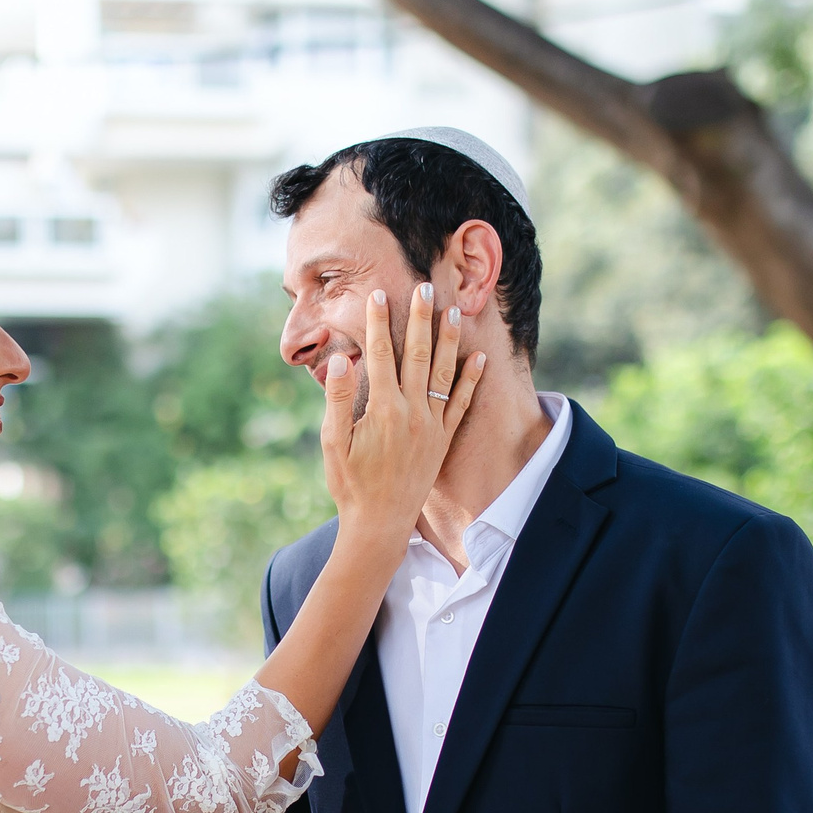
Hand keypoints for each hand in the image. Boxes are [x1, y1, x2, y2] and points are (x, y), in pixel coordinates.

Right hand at [321, 281, 482, 548]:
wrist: (379, 523)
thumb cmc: (350, 484)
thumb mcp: (333, 443)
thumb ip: (338, 399)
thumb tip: (341, 359)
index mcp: (382, 410)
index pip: (380, 355)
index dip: (379, 323)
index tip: (380, 295)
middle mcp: (412, 413)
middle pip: (418, 355)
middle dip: (420, 319)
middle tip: (423, 288)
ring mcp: (431, 426)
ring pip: (444, 373)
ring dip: (449, 340)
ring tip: (454, 311)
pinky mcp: (442, 439)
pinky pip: (461, 404)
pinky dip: (471, 380)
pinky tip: (478, 358)